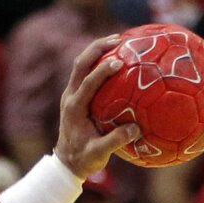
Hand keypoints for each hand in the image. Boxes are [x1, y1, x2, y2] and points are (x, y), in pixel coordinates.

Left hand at [53, 34, 141, 178]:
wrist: (67, 163)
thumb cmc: (83, 160)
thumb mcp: (99, 154)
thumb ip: (115, 141)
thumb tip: (136, 129)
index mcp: (74, 108)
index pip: (87, 83)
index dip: (102, 70)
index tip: (120, 62)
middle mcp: (70, 97)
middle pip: (80, 63)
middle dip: (98, 48)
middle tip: (120, 39)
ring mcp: (72, 94)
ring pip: (81, 64)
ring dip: (98, 50)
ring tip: (119, 40)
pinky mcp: (77, 96)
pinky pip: (87, 72)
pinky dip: (100, 61)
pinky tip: (119, 57)